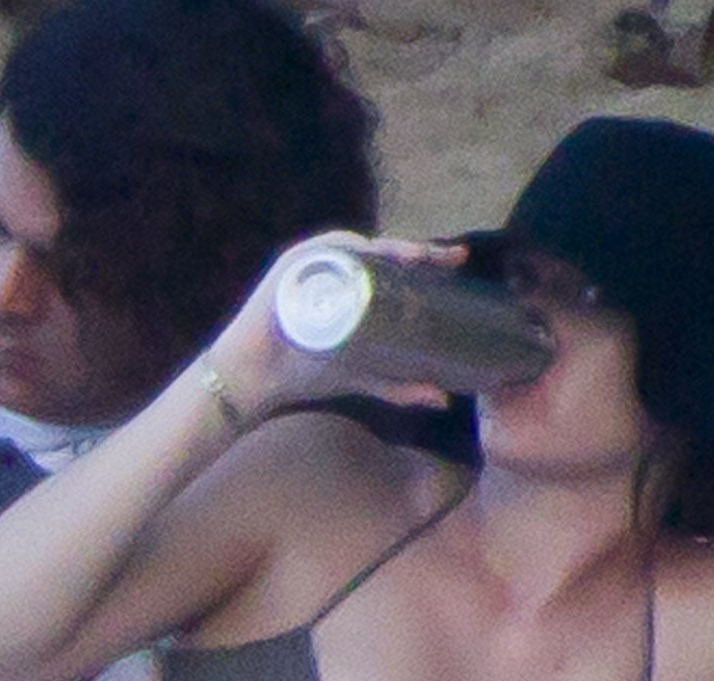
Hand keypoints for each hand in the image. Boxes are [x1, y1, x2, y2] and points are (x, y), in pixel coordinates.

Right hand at [203, 230, 469, 421]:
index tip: (458, 260)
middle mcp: (336, 271)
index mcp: (355, 288)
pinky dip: (346, 250)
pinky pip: (320, 253)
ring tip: (418, 257)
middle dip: (418, 251)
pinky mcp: (289, 269)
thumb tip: (443, 399)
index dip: (427, 261)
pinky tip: (369, 254)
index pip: (395, 268)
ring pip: (358, 249)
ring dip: (389, 249)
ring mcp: (313, 266)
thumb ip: (400, 387)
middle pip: (383, 254)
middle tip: (451, 256)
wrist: (254, 380)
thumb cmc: (304, 372)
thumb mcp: (363, 378)